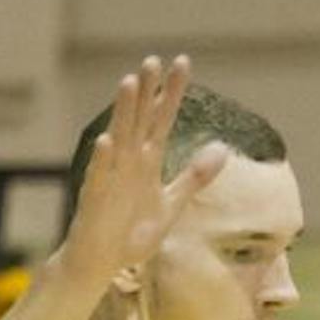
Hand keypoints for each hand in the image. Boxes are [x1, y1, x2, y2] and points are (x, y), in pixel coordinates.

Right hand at [57, 57, 227, 290]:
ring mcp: (112, 177)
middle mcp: (129, 162)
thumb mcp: (172, 202)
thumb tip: (222, 150)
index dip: (172, 93)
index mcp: (148, 161)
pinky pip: (100, 176)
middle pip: (141, 120)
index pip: (163, 119)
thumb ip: (195, 177)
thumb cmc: (133, 230)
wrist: (104, 260)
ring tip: (130, 83)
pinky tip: (106, 141)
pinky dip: (103, 160)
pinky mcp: (97, 198)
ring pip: (119, 138)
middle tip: (154, 59)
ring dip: (124, 112)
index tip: (183, 64)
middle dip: (147, 92)